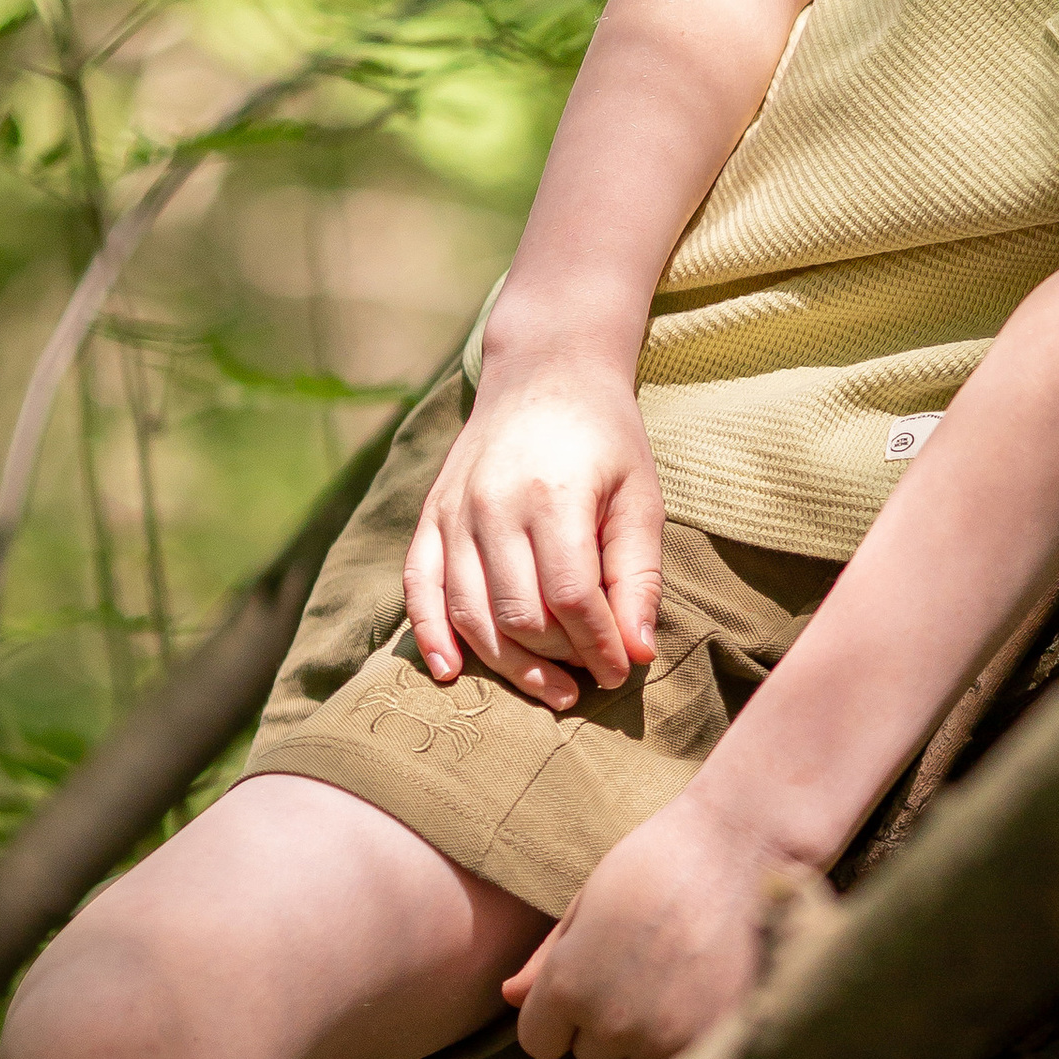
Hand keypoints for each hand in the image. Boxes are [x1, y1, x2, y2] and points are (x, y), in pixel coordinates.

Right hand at [402, 362, 662, 711]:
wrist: (545, 370)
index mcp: (554, 494)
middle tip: (588, 679)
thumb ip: (639, 575)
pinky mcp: (430, 514)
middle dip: (559, 658)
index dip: (598, 646)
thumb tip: (637, 654)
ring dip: (509, 663)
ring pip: (471, 612)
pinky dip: (430, 633)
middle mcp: (493, 503)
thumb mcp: (640, 496)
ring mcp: (454, 510)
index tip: (620, 672)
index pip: (572, 597)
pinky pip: (418, 585)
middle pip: (520, 613)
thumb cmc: (604, 437)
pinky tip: (452, 671)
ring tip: (550, 688)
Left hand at [505, 789, 794, 1058]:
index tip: (592, 980)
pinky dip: (689, 1047)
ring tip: (680, 980)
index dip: (561, 1013)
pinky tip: (705, 996)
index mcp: (569, 984)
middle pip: (592, 1055)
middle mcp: (612, 1022)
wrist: (748, 844)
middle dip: (609, 1023)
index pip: (539, 1041)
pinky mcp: (716, 1043)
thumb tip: (508, 998)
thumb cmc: (662, 858)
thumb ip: (546, 958)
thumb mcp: (590, 898)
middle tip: (646, 968)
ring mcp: (667, 1038)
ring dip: (651, 1041)